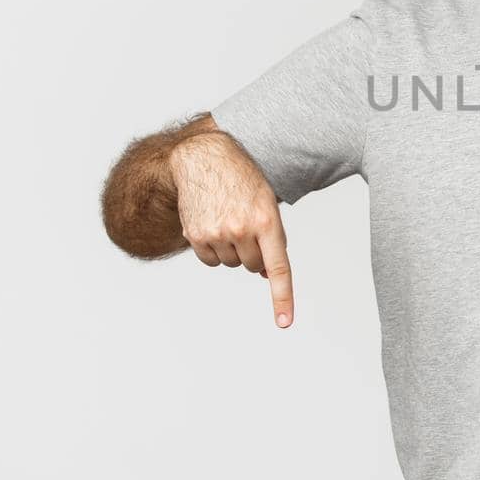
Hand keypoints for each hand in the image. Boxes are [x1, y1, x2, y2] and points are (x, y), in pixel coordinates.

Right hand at [169, 131, 295, 328]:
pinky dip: (214, 250)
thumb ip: (272, 237)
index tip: (284, 322)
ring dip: (233, 250)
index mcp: (266, 220)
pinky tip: (213, 225)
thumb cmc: (243, 179)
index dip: (282, 297)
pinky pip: (211, 261)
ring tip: (229, 218)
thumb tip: (266, 275)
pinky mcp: (195, 235)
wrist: (205, 156)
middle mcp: (241, 229)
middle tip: (247, 226)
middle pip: (253, 267)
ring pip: (232, 264)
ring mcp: (216, 234)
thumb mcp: (267, 202)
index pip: (278, 267)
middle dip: (254, 253)